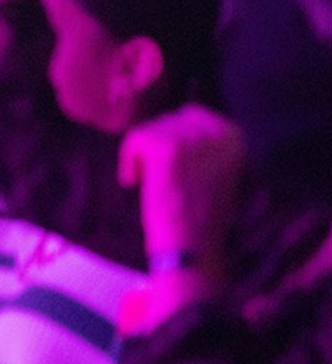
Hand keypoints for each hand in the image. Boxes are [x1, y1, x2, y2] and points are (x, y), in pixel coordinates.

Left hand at [119, 105, 244, 266]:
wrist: (192, 247)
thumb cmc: (200, 217)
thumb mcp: (216, 171)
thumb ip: (203, 147)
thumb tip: (172, 126)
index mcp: (235, 135)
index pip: (192, 115)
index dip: (172, 139)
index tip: (168, 166)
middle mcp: (219, 130)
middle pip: (169, 121)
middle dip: (156, 148)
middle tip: (156, 178)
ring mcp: (192, 137)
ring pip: (150, 130)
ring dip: (142, 157)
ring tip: (149, 183)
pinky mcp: (167, 147)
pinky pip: (134, 139)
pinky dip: (127, 162)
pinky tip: (133, 183)